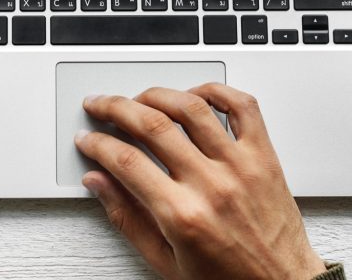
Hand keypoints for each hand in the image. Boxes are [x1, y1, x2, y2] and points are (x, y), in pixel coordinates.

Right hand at [75, 83, 326, 279]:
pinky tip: (193, 95)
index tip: (87, 139)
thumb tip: (98, 182)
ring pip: (192, 107)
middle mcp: (212, 184)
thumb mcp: (166, 261)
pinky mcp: (264, 156)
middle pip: (152, 125)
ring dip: (157, 94)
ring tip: (139, 99)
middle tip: (99, 106)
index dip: (98, 144)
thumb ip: (127, 218)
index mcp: (183, 216)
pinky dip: (216, 91)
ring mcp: (240, 165)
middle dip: (115, 108)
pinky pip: (242, 107)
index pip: (126, 161)